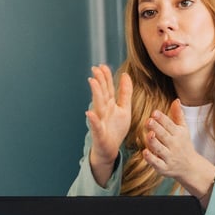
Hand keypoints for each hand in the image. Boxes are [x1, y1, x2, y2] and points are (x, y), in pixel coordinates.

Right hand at [86, 65, 131, 183]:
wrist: (109, 149)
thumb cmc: (115, 129)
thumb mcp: (124, 109)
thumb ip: (125, 93)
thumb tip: (125, 75)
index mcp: (109, 104)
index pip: (108, 88)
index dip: (106, 77)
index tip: (103, 65)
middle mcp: (103, 111)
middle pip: (101, 93)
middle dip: (99, 81)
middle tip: (95, 68)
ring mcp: (100, 121)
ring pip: (97, 105)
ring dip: (95, 94)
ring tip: (93, 82)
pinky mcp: (99, 133)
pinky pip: (96, 125)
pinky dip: (93, 119)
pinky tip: (89, 112)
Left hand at [142, 99, 214, 203]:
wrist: (190, 166)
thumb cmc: (184, 144)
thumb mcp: (183, 129)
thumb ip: (178, 115)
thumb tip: (176, 100)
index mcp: (178, 134)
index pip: (169, 125)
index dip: (162, 118)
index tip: (155, 112)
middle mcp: (174, 145)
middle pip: (164, 135)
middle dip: (157, 128)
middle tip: (149, 120)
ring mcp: (169, 157)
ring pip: (160, 149)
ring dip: (154, 142)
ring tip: (148, 134)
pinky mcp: (164, 168)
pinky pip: (157, 163)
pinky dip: (151, 158)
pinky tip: (145, 152)